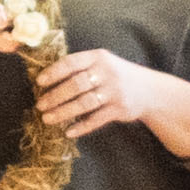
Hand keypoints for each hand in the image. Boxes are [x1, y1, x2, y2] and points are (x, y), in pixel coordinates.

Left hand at [34, 49, 189, 149]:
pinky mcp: (120, 109)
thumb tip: (47, 80)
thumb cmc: (117, 76)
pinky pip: (96, 120)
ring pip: (83, 103)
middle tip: (40, 105)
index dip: (53, 72)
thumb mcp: (103, 63)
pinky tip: (68, 132)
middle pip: (75, 84)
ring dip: (63, 112)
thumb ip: (81, 68)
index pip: (71, 62)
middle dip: (54, 96)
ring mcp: (114, 91)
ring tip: (47, 119)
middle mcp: (107, 72)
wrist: (151, 91)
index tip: (39, 82)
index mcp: (98, 57)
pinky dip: (81, 127)